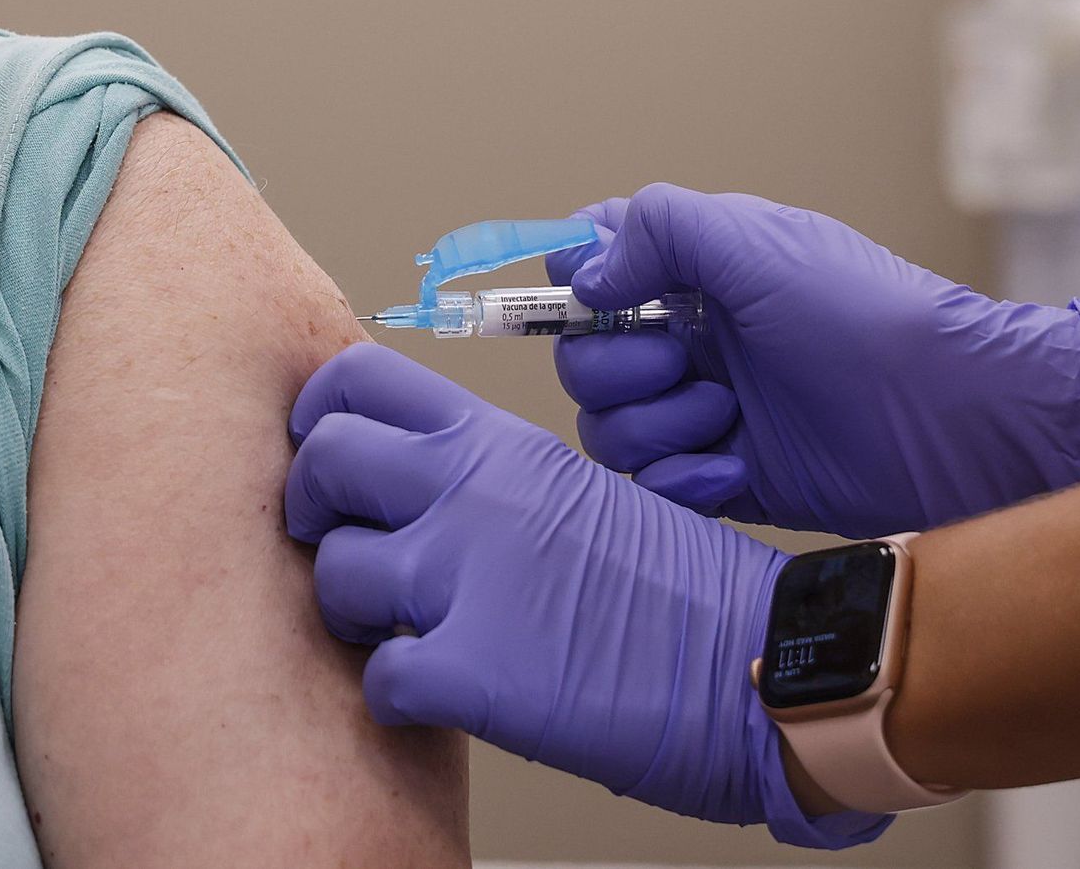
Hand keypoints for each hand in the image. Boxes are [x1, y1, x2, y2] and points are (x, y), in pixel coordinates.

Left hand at [284, 344, 888, 848]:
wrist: (763, 661)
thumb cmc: (687, 591)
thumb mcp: (584, 493)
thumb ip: (492, 482)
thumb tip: (409, 493)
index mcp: (503, 444)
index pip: (358, 383)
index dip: (321, 419)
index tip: (328, 456)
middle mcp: (473, 493)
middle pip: (321, 461)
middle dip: (317, 512)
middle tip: (351, 546)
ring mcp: (465, 577)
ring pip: (331, 574)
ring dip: (358, 614)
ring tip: (410, 631)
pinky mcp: (470, 672)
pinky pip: (377, 679)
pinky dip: (401, 696)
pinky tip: (448, 692)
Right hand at [548, 183, 1079, 534]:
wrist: (948, 419)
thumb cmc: (865, 317)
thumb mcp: (760, 242)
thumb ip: (660, 229)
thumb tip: (588, 274)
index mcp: (696, 275)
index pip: (594, 269)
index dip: (578, 284)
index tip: (600, 297)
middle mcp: (692, 341)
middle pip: (584, 360)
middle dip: (620, 368)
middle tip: (684, 364)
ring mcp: (705, 412)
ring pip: (609, 428)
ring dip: (657, 426)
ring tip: (728, 419)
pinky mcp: (724, 479)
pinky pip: (653, 487)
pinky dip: (683, 481)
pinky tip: (735, 469)